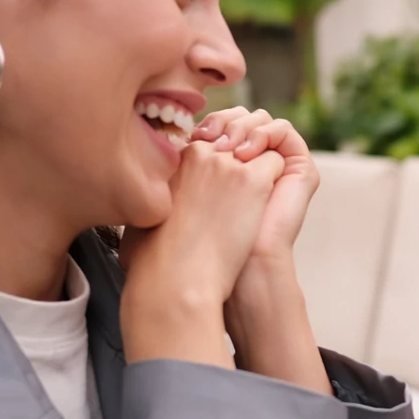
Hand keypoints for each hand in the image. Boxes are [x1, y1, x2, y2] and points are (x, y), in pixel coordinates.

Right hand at [118, 141, 285, 365]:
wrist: (176, 278)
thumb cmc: (155, 260)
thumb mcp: (142, 215)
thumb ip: (151, 196)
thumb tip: (147, 198)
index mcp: (172, 159)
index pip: (206, 143)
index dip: (216, 163)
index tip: (218, 187)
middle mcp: (199, 153)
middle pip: (233, 140)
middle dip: (239, 163)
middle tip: (238, 196)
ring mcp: (227, 164)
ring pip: (257, 149)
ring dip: (258, 171)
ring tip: (251, 204)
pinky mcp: (252, 180)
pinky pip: (275, 162)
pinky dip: (276, 180)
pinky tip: (265, 206)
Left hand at [191, 108, 318, 265]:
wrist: (241, 263)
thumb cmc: (211, 236)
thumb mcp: (194, 187)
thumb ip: (192, 158)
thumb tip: (178, 130)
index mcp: (232, 164)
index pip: (223, 121)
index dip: (212, 122)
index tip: (196, 136)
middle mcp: (257, 161)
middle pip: (243, 116)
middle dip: (228, 122)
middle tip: (215, 142)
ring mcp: (280, 164)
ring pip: (262, 119)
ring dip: (245, 128)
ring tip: (233, 151)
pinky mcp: (301, 169)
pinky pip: (283, 130)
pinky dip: (266, 132)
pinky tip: (248, 154)